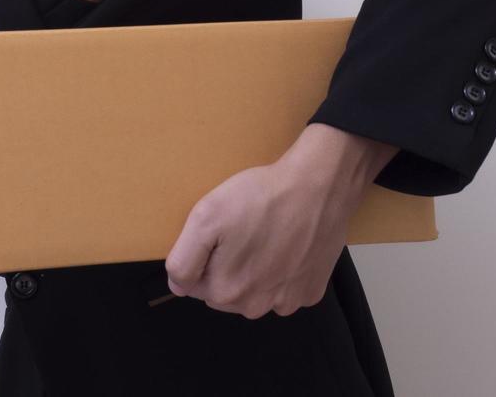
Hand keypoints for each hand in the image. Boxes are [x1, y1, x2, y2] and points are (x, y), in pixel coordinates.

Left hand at [163, 124, 397, 318]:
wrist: (317, 187)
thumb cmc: (259, 198)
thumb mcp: (205, 218)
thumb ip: (184, 260)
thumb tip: (178, 286)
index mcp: (226, 292)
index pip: (194, 284)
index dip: (201, 256)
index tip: (217, 234)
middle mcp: (256, 307)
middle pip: (224, 291)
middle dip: (225, 266)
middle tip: (240, 232)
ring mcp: (287, 302)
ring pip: (254, 293)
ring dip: (254, 272)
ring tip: (263, 237)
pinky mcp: (310, 292)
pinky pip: (284, 289)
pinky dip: (282, 273)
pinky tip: (286, 246)